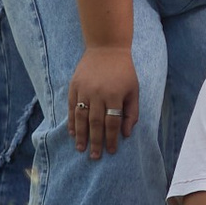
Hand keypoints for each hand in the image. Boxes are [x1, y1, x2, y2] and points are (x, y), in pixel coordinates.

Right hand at [65, 43, 139, 160]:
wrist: (106, 47)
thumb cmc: (123, 71)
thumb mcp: (134, 90)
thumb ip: (131, 112)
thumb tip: (126, 134)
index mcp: (115, 95)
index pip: (112, 122)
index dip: (112, 139)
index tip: (111, 151)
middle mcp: (98, 93)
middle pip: (96, 123)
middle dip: (95, 142)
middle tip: (94, 157)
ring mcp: (84, 89)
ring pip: (81, 117)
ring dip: (81, 135)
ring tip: (81, 149)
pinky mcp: (74, 85)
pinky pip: (71, 107)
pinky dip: (71, 121)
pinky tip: (73, 133)